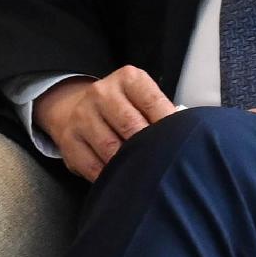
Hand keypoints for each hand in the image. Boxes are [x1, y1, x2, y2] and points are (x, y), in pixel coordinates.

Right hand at [33, 65, 174, 180]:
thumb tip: (187, 138)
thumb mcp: (144, 101)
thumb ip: (162, 114)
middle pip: (131, 126)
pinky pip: (93, 166)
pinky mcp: (69, 140)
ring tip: (143, 173)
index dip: (169, 126)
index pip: (153, 102)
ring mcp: (82, 115)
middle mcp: (101, 92)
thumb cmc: (126, 110)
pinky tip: (120, 177)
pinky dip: (110, 176)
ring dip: (129, 165)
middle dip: (149, 148)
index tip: (180, 143)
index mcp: (127, 79)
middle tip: (162, 164)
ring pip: (111, 149)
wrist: (81, 110)